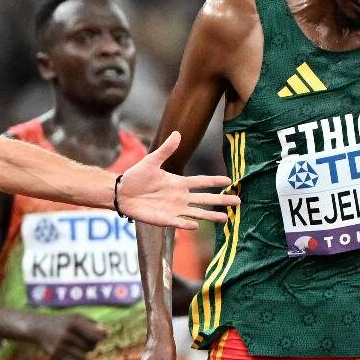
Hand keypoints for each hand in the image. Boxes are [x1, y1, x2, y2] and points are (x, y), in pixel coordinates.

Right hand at [27, 313, 105, 359]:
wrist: (38, 327)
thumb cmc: (61, 321)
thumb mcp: (75, 317)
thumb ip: (91, 323)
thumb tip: (106, 333)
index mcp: (73, 322)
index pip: (95, 336)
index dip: (100, 338)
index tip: (99, 338)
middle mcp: (66, 334)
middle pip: (90, 347)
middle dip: (90, 346)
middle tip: (84, 342)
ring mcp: (59, 346)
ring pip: (83, 357)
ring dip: (83, 354)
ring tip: (77, 347)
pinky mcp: (54, 356)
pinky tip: (70, 353)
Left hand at [116, 133, 238, 227]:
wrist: (122, 192)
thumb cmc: (136, 176)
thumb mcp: (151, 161)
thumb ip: (166, 150)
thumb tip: (177, 134)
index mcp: (178, 182)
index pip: (201, 182)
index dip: (214, 181)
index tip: (230, 181)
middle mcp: (180, 197)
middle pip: (205, 199)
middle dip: (221, 201)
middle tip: (238, 203)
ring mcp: (173, 209)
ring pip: (197, 213)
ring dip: (210, 215)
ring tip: (226, 219)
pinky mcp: (164, 219)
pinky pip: (179, 222)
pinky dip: (187, 224)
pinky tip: (196, 225)